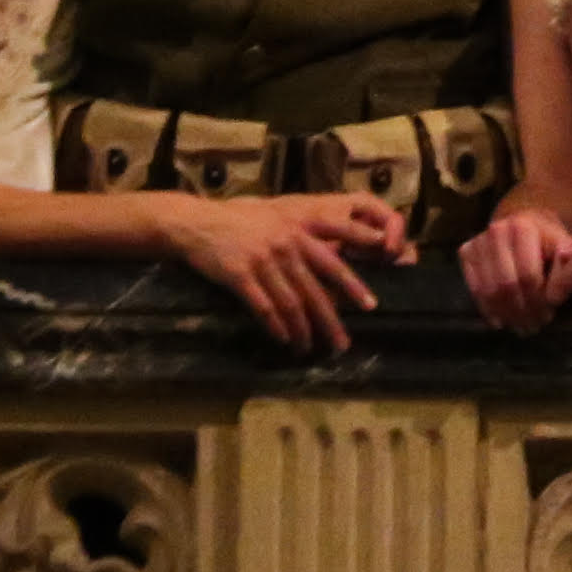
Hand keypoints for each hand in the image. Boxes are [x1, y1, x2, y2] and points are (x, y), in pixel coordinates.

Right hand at [167, 189, 408, 349]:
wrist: (200, 222)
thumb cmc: (242, 223)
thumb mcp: (278, 222)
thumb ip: (302, 240)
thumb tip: (328, 266)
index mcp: (299, 233)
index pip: (333, 263)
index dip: (353, 285)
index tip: (370, 305)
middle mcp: (286, 246)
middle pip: (314, 291)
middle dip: (331, 321)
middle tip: (342, 344)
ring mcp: (263, 261)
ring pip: (290, 304)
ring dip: (302, 331)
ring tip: (308, 348)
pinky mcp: (239, 275)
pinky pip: (263, 307)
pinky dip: (275, 326)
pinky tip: (283, 339)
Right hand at [458, 206, 571, 328]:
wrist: (524, 225)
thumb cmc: (548, 243)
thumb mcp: (563, 248)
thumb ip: (567, 261)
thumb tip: (569, 259)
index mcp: (524, 227)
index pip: (528, 275)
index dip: (538, 301)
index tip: (548, 317)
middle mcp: (497, 230)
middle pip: (507, 285)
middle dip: (522, 311)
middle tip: (534, 327)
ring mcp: (479, 240)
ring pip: (489, 290)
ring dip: (506, 314)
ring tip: (521, 327)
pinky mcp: (466, 251)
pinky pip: (474, 289)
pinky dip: (488, 309)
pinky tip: (502, 321)